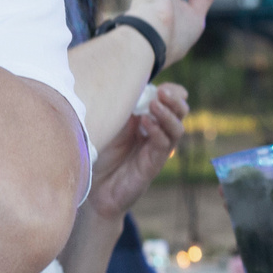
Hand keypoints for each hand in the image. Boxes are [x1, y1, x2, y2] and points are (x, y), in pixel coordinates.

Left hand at [85, 84, 187, 221]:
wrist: (93, 188)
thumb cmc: (100, 154)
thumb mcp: (111, 124)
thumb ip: (124, 107)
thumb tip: (133, 85)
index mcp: (148, 121)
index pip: (170, 102)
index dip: (172, 92)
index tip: (162, 84)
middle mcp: (156, 134)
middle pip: (179, 114)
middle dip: (174, 100)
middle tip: (163, 92)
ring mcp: (156, 150)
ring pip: (176, 129)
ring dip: (168, 114)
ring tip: (155, 103)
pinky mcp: (153, 165)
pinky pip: (163, 145)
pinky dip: (156, 131)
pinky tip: (145, 122)